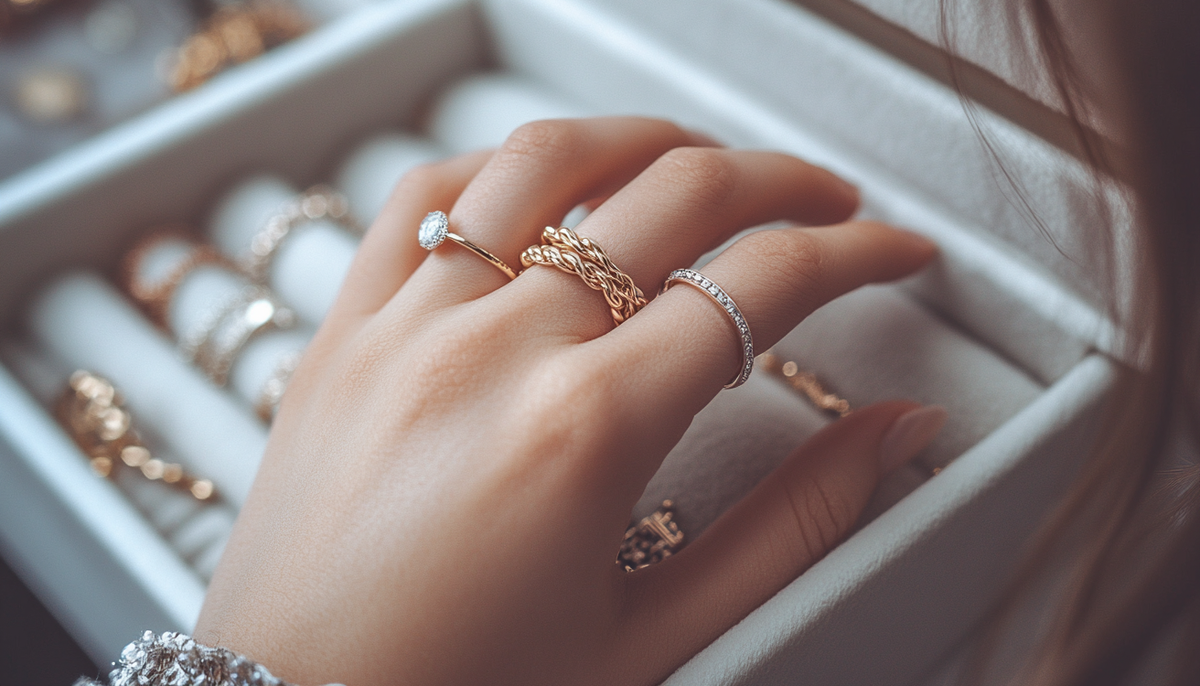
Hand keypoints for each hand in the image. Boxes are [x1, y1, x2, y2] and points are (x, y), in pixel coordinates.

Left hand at [195, 117, 940, 685]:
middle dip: (781, 180)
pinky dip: (500, 166)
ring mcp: (408, 324)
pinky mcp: (346, 330)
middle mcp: (494, 349)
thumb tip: (898, 433)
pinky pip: (424, 195)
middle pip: (675, 194)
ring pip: (548, 161)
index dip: (855, 252)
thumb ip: (793, 525)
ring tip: (701, 160)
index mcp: (586, 430)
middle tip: (829, 198)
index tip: (893, 250)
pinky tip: (546, 183)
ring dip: (647, 139)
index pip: (759, 284)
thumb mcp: (657, 635)